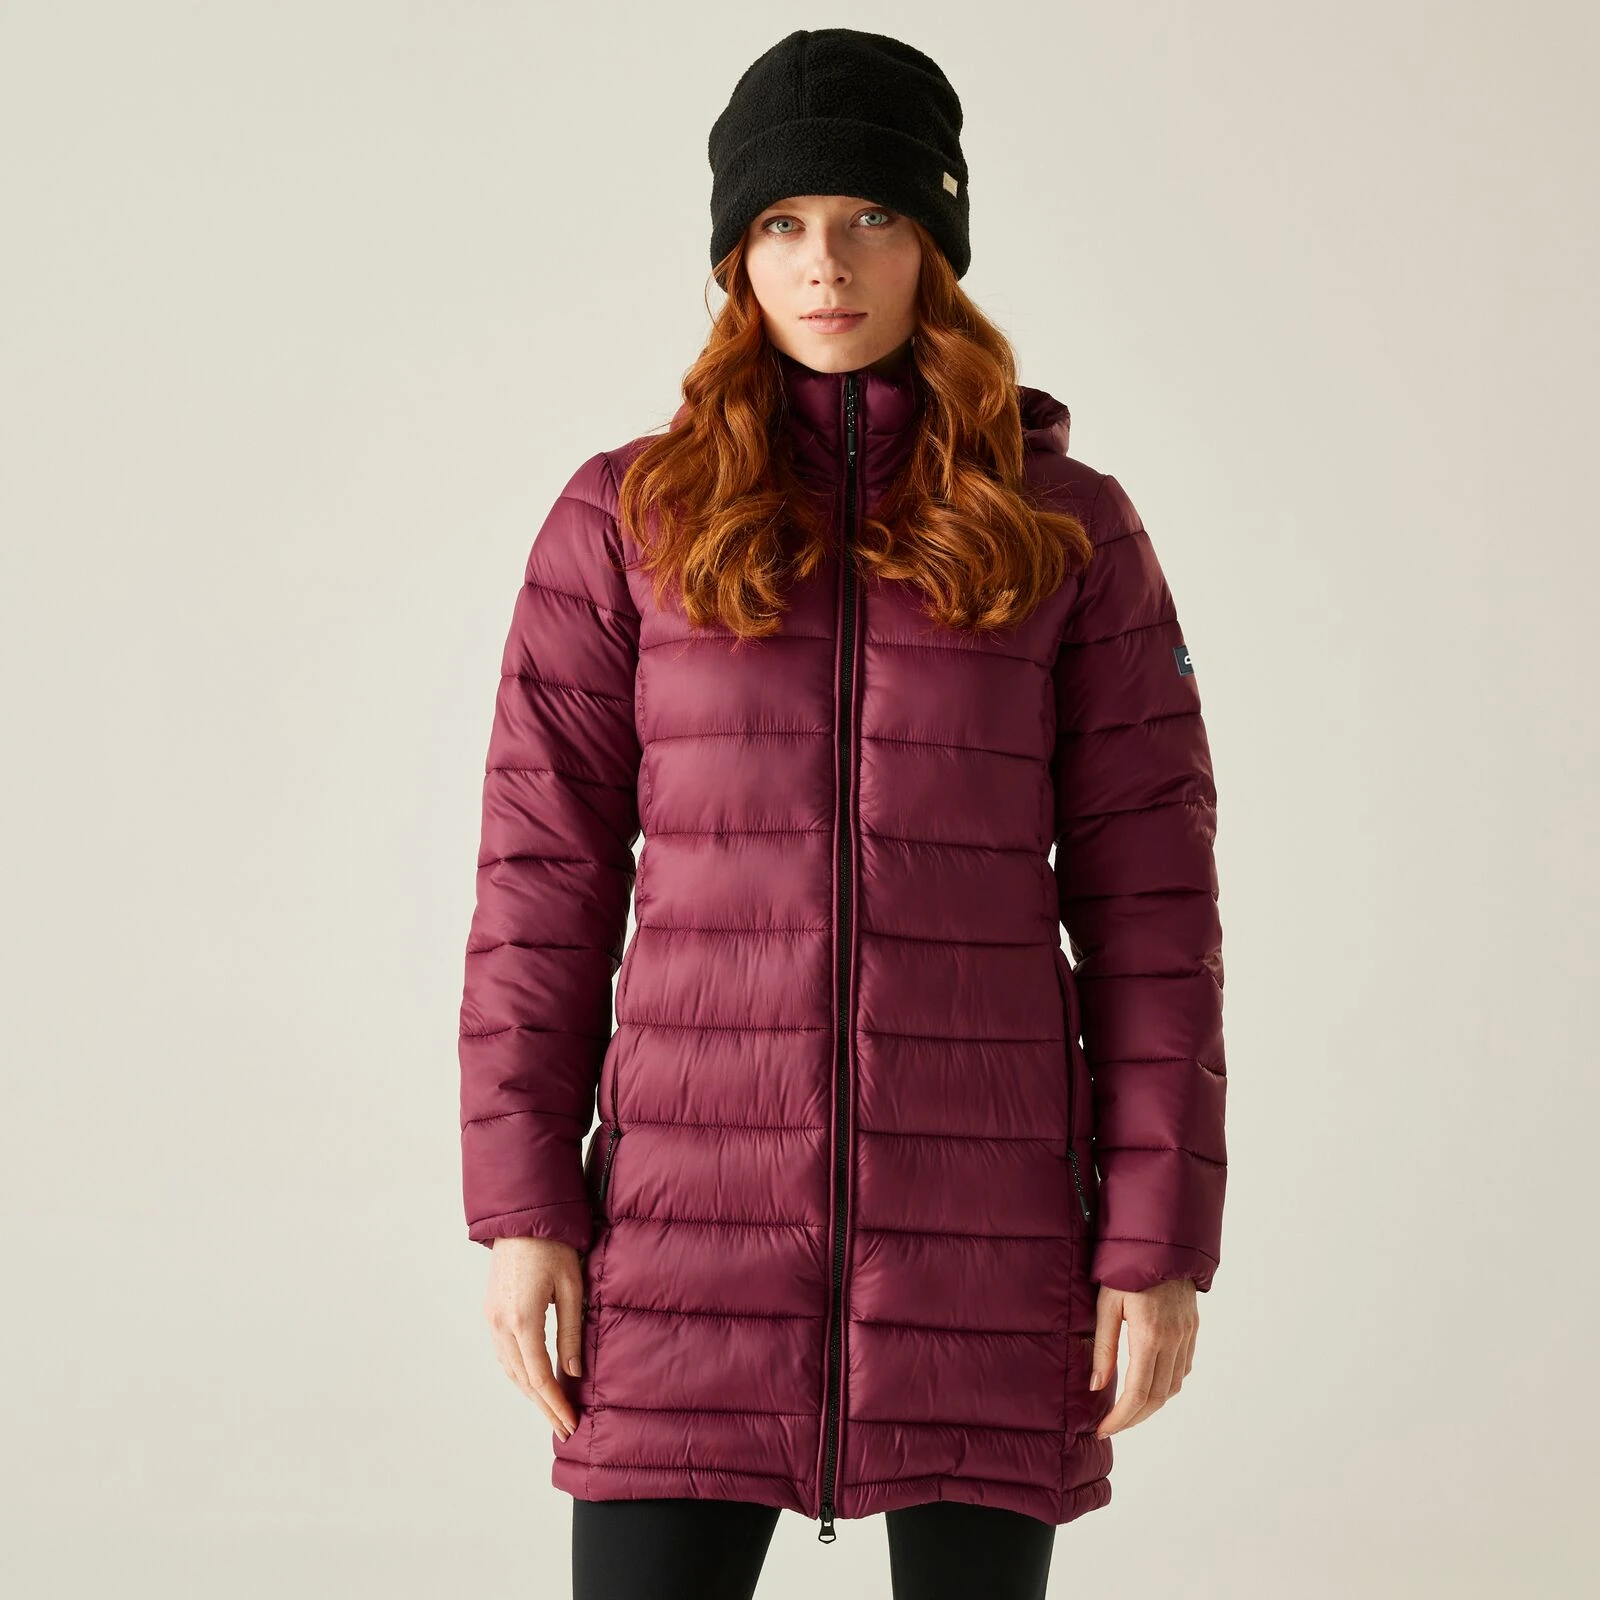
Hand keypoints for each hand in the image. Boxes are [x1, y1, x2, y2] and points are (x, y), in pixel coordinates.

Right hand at [483, 1236, 584, 1437]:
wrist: (522, 1216)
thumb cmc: (553, 1246)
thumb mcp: (571, 1287)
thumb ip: (570, 1332)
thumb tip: (573, 1374)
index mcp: (521, 1319)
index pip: (538, 1376)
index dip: (555, 1404)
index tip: (571, 1424)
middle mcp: (500, 1323)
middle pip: (521, 1379)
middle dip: (543, 1406)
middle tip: (565, 1427)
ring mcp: (491, 1317)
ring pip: (508, 1369)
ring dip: (530, 1393)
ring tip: (552, 1411)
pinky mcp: (490, 1311)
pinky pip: (503, 1353)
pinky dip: (519, 1373)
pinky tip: (534, 1381)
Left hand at [1089, 1277, 1198, 1437]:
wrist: (1161, 1242)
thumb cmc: (1126, 1269)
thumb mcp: (1106, 1305)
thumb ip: (1103, 1347)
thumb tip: (1096, 1387)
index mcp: (1149, 1335)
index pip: (1137, 1392)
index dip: (1121, 1417)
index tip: (1103, 1429)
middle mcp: (1173, 1340)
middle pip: (1157, 1397)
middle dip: (1134, 1418)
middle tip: (1112, 1426)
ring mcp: (1187, 1336)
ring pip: (1173, 1386)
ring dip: (1151, 1404)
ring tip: (1128, 1410)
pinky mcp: (1192, 1330)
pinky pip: (1183, 1369)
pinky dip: (1167, 1385)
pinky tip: (1150, 1385)